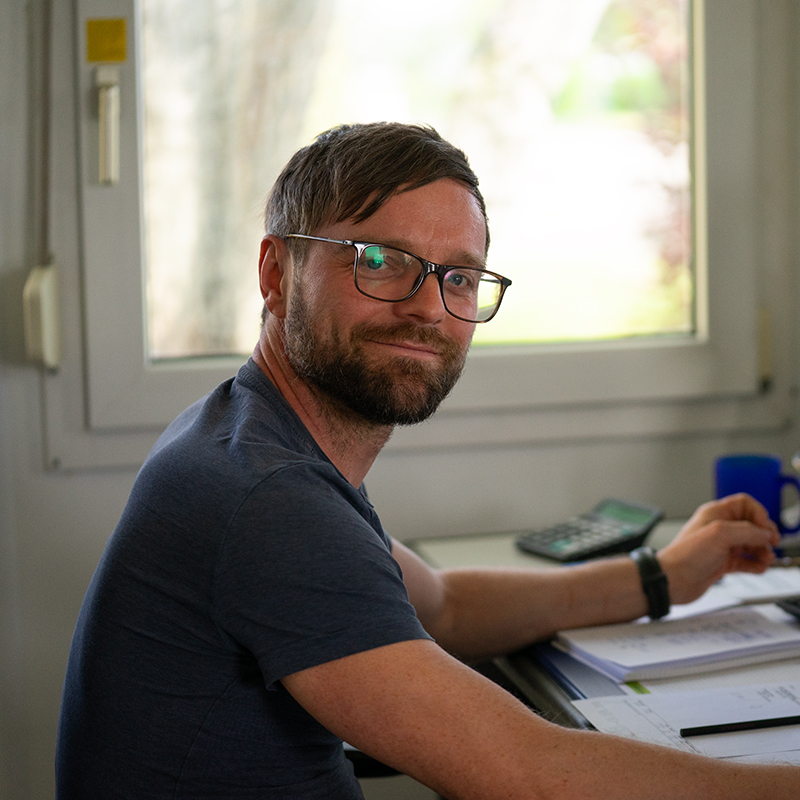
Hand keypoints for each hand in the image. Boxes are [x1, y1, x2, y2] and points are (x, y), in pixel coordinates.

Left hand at [657, 494, 779, 604]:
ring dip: (762, 551)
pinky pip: (745, 561)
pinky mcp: (722, 563)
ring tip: (766, 559)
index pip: (744, 504)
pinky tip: (759, 568)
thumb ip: (747, 531)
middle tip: (771, 544)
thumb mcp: (720, 534)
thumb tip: (765, 533)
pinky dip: (755, 564)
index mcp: (715, 513)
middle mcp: (719, 528)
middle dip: (764, 534)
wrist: (672, 579)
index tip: (764, 528)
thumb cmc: (686, 554)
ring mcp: (721, 546)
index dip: (758, 514)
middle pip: (751, 525)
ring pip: (750, 544)